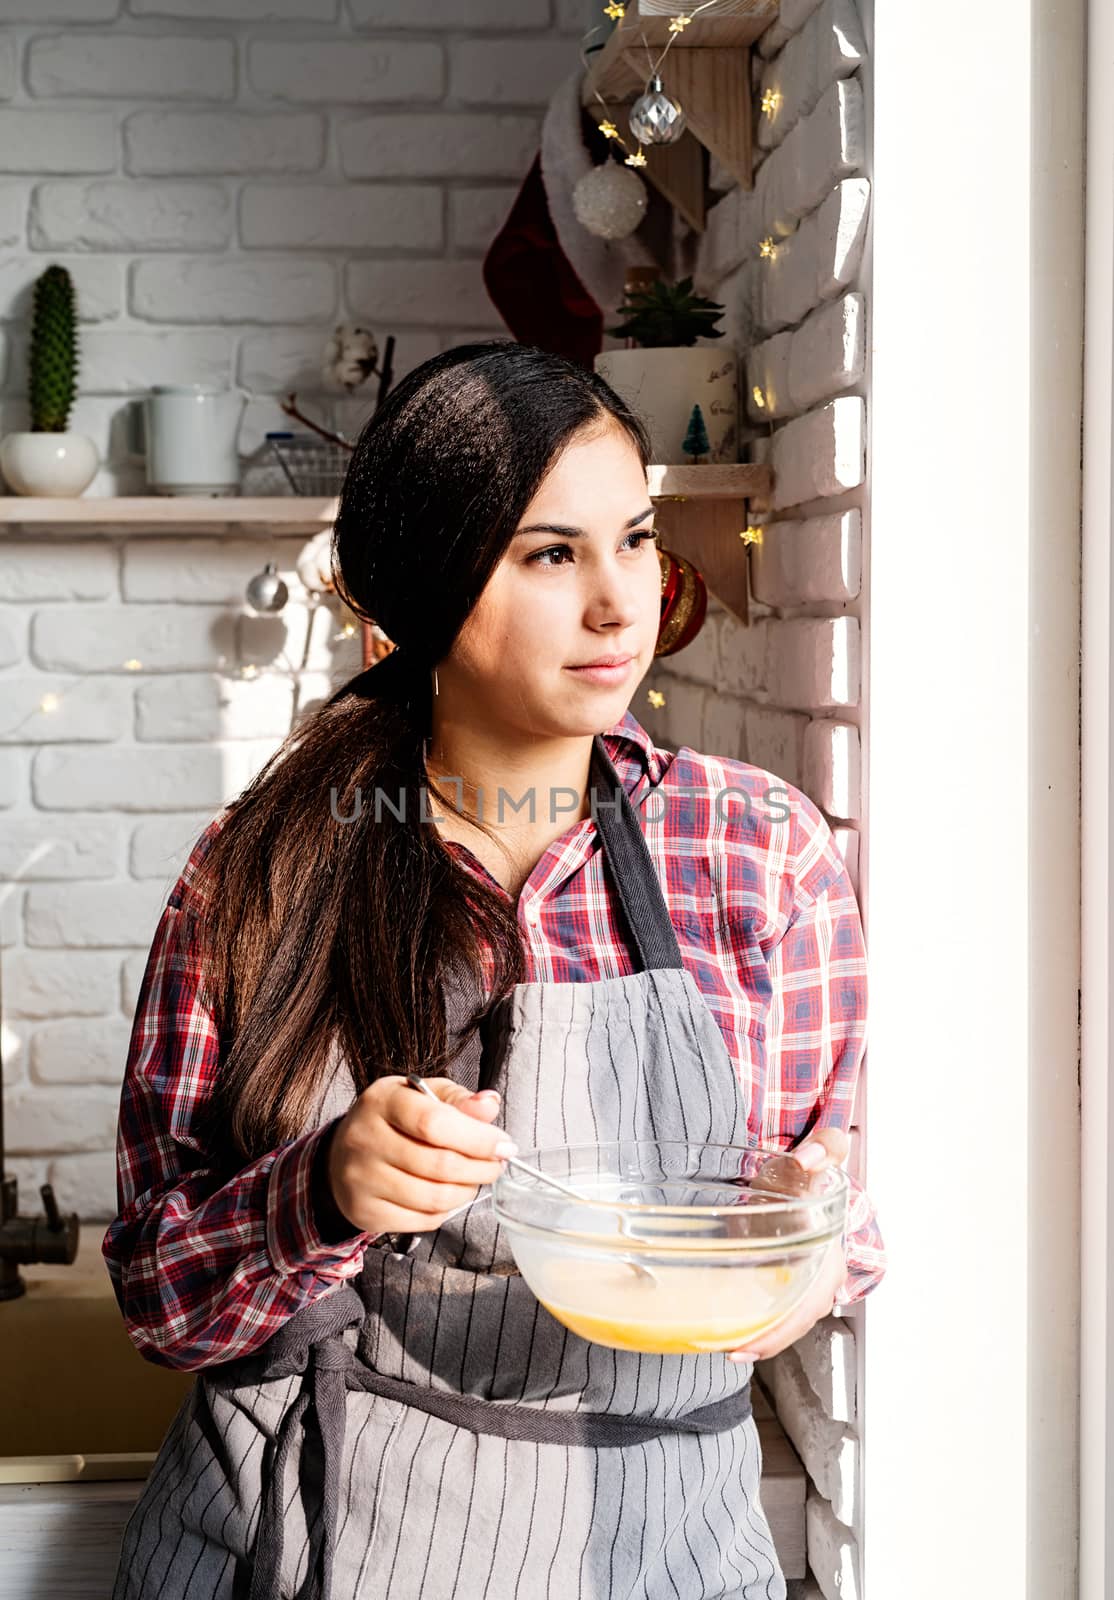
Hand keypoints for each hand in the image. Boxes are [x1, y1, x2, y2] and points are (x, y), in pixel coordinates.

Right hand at [326, 1076, 516, 1236]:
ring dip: (467, 1190)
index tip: (504, 1145)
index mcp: (382, 1101)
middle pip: (439, 1165)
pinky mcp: (366, 1212)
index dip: (477, 1138)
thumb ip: (458, 1100)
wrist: (342, 1155)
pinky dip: (447, 1210)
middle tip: (496, 1164)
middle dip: (481, 1168)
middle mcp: (365, 1139)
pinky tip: (449, 1194)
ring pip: (434, 1197)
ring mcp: (361, 1180)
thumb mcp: (422, 1096)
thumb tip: (489, 1105)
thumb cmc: (393, 1120)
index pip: (434, 1123)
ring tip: (474, 1179)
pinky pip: (423, 1220)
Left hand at [725, 1127, 848, 1364]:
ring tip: (723, 1347)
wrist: (797, 1175)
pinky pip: (772, 1311)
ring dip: (758, 1339)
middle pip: (795, 1322)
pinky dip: (754, 1325)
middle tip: (731, 1351)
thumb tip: (809, 1158)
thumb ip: (824, 1148)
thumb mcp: (818, 1156)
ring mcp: (801, 1284)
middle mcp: (820, 1278)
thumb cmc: (807, 1172)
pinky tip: (727, 1330)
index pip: (810, 1304)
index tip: (753, 1342)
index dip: (783, 1327)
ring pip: (784, 1322)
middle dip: (766, 1342)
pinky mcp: (781, 1283)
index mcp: (830, 1256)